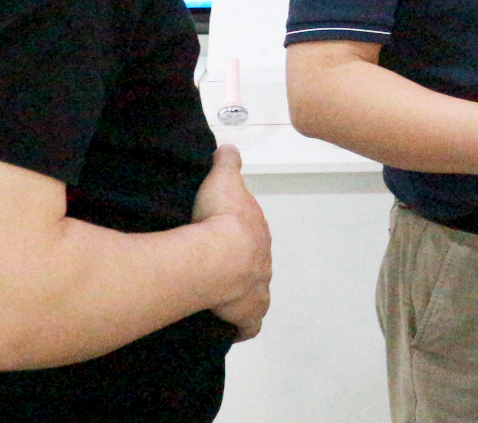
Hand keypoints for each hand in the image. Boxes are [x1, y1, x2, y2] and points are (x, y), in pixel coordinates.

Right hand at [192, 145, 271, 339]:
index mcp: (257, 232)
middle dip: (240, 266)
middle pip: (254, 265)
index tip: (221, 235)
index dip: (238, 235)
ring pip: (255, 295)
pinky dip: (239, 328)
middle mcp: (263, 262)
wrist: (219, 254)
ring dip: (241, 297)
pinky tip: (225, 326)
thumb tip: (229, 148)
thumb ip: (227, 162)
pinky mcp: (246, 316)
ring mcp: (257, 290)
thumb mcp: (223, 178)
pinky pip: (248, 326)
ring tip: (218, 297)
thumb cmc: (220, 216)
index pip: (252, 234)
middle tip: (214, 267)